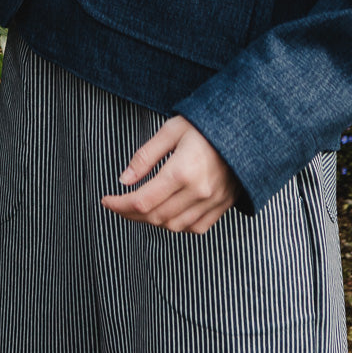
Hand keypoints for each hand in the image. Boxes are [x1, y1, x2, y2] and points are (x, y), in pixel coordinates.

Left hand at [100, 115, 240, 233]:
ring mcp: (212, 202)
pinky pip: (195, 227)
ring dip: (152, 220)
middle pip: (155, 216)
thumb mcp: (171, 131)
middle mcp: (198, 191)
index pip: (142, 201)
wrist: (245, 129)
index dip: (119, 204)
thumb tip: (124, 180)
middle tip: (118, 204)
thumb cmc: (206, 125)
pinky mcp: (222, 206)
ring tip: (139, 208)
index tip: (106, 200)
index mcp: (182, 171)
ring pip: (173, 226)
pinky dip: (176, 225)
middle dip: (130, 214)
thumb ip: (145, 156)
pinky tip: (167, 213)